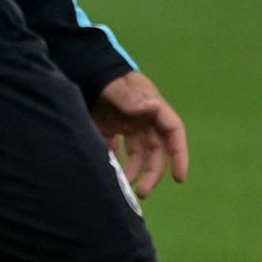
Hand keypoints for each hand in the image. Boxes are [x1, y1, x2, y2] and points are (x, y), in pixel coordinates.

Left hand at [87, 69, 188, 198]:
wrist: (81, 69)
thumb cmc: (103, 76)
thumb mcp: (116, 86)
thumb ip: (130, 98)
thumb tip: (152, 107)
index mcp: (152, 107)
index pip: (173, 132)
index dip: (179, 155)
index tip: (180, 177)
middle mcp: (144, 119)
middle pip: (156, 151)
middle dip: (153, 173)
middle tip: (142, 192)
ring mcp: (128, 125)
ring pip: (138, 155)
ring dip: (134, 172)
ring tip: (123, 186)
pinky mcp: (110, 129)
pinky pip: (117, 151)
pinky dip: (115, 162)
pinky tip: (108, 172)